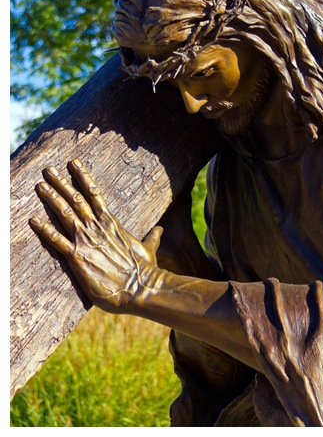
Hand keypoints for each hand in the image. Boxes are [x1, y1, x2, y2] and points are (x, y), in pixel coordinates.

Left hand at [29, 159, 162, 313]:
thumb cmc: (145, 270)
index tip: (74, 164)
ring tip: (40, 186)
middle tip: (48, 170)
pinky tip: (33, 220)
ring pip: (65, 214)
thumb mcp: (149, 250)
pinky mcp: (78, 257)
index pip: (95, 195)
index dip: (83, 178)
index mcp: (112, 224)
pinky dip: (44, 229)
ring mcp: (87, 241)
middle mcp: (98, 228)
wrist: (141, 288)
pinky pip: (57, 241)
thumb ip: (152, 238)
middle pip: (77, 200)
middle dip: (61, 184)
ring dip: (51, 199)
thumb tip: (160, 229)